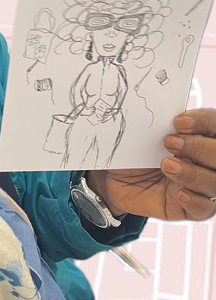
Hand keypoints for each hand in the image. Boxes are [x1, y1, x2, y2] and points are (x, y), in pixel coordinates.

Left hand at [87, 109, 215, 221]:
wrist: (113, 177)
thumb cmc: (130, 149)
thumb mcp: (138, 133)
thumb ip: (153, 122)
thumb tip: (156, 109)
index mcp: (197, 134)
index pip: (213, 123)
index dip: (202, 121)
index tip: (178, 121)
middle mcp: (204, 160)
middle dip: (198, 147)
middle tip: (169, 142)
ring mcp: (200, 185)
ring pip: (214, 182)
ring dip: (192, 173)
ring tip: (166, 165)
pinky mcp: (191, 208)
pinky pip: (205, 208)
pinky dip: (195, 200)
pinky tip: (179, 193)